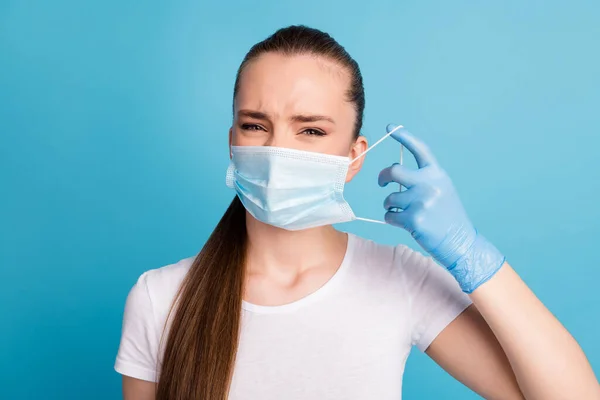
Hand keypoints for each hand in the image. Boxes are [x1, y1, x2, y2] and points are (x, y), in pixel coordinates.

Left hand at [378, 124, 504, 292]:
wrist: (460, 242)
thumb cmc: (447, 216)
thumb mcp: (442, 189)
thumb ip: (423, 179)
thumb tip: (394, 173)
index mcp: (437, 174)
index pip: (419, 150)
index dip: (403, 137)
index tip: (390, 127)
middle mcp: (429, 184)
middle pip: (393, 171)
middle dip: (382, 177)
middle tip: (381, 183)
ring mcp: (421, 201)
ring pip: (389, 198)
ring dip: (390, 206)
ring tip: (403, 213)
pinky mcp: (413, 219)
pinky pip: (389, 215)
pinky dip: (392, 219)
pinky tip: (405, 224)